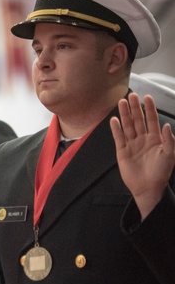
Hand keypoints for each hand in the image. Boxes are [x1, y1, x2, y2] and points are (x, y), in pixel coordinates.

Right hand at [111, 93, 174, 218]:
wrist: (148, 187)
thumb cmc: (161, 172)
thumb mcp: (170, 154)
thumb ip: (169, 139)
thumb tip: (167, 125)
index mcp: (156, 138)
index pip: (152, 120)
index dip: (150, 109)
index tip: (147, 97)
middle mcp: (143, 139)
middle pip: (138, 120)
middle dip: (135, 108)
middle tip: (131, 95)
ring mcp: (132, 144)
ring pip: (127, 126)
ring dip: (125, 114)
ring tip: (121, 103)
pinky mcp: (122, 151)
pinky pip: (118, 137)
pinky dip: (116, 129)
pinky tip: (114, 120)